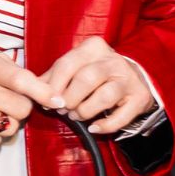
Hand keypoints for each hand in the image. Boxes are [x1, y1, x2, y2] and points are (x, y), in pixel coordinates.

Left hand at [40, 39, 155, 134]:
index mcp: (93, 48)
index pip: (67, 64)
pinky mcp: (139, 97)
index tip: (47, 101)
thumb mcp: (76, 67)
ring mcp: (129, 78)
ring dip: (85, 111)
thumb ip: (54, 76)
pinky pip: (121, 116)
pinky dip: (105, 126)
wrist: (133, 78)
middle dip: (70, 99)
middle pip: (86, 78)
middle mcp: (113, 60)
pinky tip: (94, 128)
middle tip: (63, 109)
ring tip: (77, 116)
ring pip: (105, 96)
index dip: (53, 86)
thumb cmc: (96, 75)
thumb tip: (35, 90)